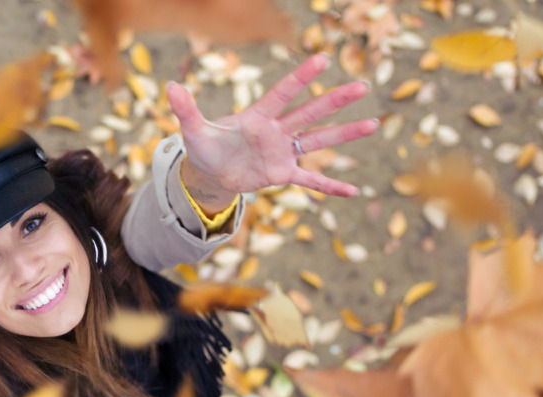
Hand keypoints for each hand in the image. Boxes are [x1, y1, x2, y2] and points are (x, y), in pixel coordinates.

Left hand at [167, 53, 378, 198]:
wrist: (210, 172)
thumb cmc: (204, 146)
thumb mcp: (193, 131)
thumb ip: (186, 109)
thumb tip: (170, 86)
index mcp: (258, 117)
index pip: (283, 94)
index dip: (300, 78)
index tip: (322, 59)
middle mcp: (276, 131)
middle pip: (310, 113)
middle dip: (335, 100)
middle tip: (361, 85)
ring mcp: (283, 152)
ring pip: (318, 140)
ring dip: (344, 134)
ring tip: (373, 124)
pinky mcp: (283, 174)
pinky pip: (310, 180)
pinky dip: (330, 186)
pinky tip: (353, 192)